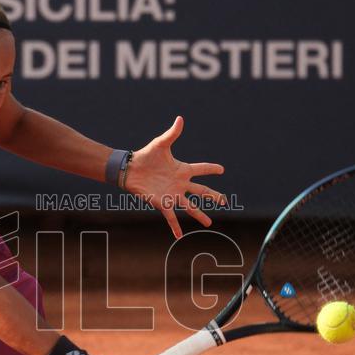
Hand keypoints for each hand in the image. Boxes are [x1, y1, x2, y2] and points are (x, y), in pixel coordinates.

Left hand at [124, 116, 226, 237]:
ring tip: (209, 223)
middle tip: (225, 201)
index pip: (201, 169)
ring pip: (190, 207)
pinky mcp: (162, 203)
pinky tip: (179, 235)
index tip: (221, 169)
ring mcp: (172, 195)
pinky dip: (175, 226)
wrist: (130, 169)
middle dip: (213, 196)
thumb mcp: (161, 144)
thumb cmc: (145, 156)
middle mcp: (180, 184)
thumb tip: (180, 119)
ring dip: (199, 215)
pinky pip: (171, 216)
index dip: (211, 168)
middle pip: (201, 191)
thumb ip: (172, 134)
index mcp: (182, 170)